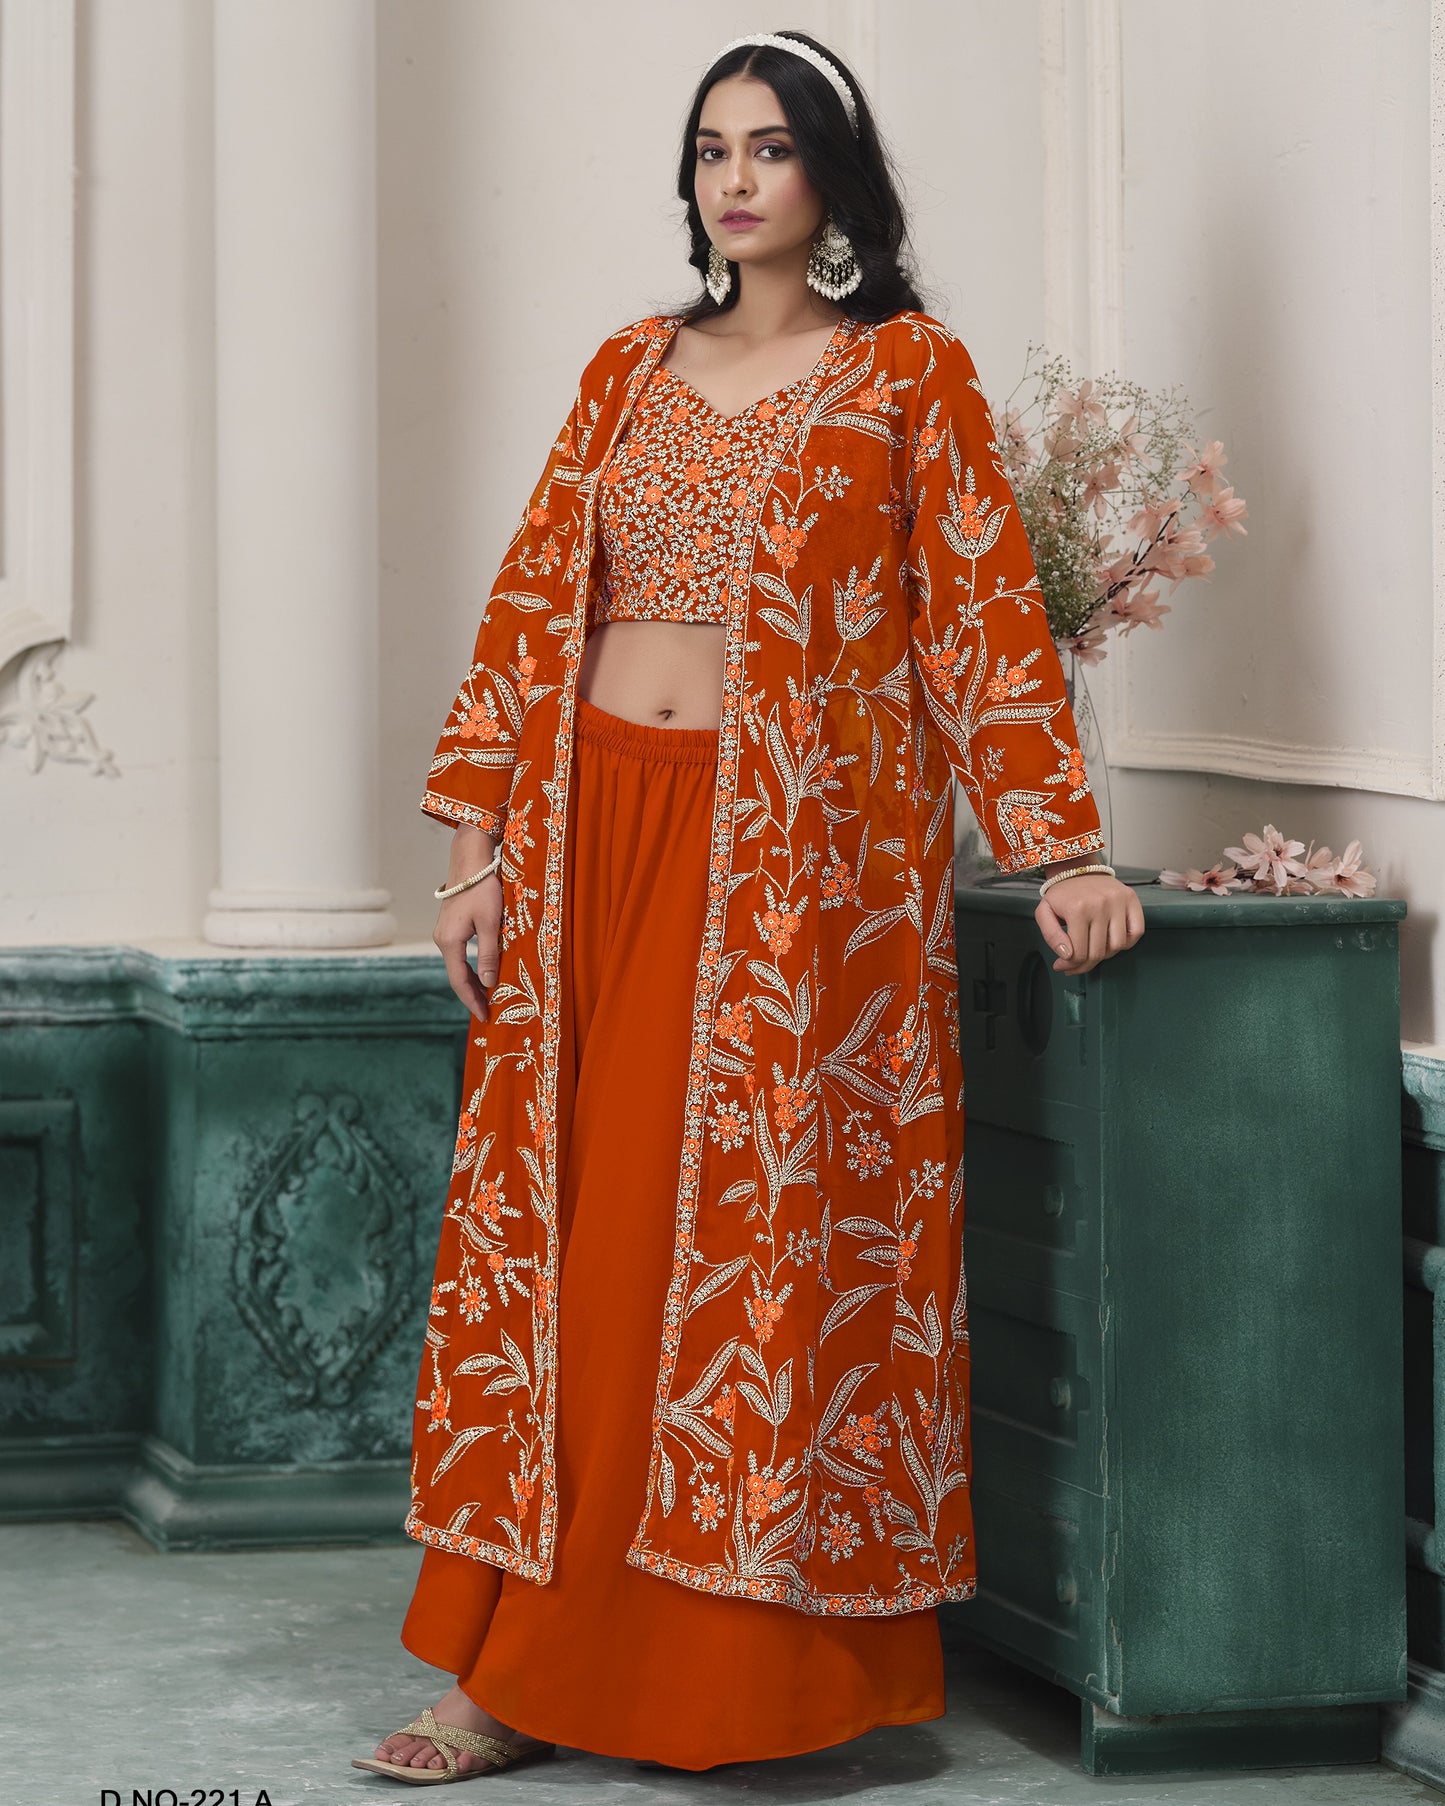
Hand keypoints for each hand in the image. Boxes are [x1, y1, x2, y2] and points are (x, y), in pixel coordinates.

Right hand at [434, 828, 502, 1021]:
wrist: (470, 860)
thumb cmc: (483, 889)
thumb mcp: (491, 924)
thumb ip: (488, 955)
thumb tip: (488, 984)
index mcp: (449, 942)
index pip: (459, 981)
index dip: (472, 1001)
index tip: (485, 1016)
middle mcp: (442, 939)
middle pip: (456, 975)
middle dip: (471, 995)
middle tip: (488, 1012)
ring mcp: (444, 932)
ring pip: (457, 965)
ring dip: (472, 981)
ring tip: (488, 997)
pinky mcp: (450, 925)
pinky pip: (458, 954)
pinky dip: (470, 967)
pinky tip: (482, 972)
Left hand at [1034, 869, 1144, 974]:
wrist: (1077, 870)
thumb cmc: (1062, 895)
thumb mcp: (1044, 912)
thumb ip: (1050, 936)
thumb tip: (1067, 955)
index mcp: (1077, 909)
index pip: (1079, 953)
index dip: (1070, 965)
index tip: (1063, 965)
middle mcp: (1100, 905)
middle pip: (1098, 953)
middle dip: (1085, 964)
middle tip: (1076, 963)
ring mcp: (1118, 902)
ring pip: (1118, 946)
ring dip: (1106, 954)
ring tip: (1093, 949)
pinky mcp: (1131, 899)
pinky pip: (1136, 932)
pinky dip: (1127, 942)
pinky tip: (1111, 940)